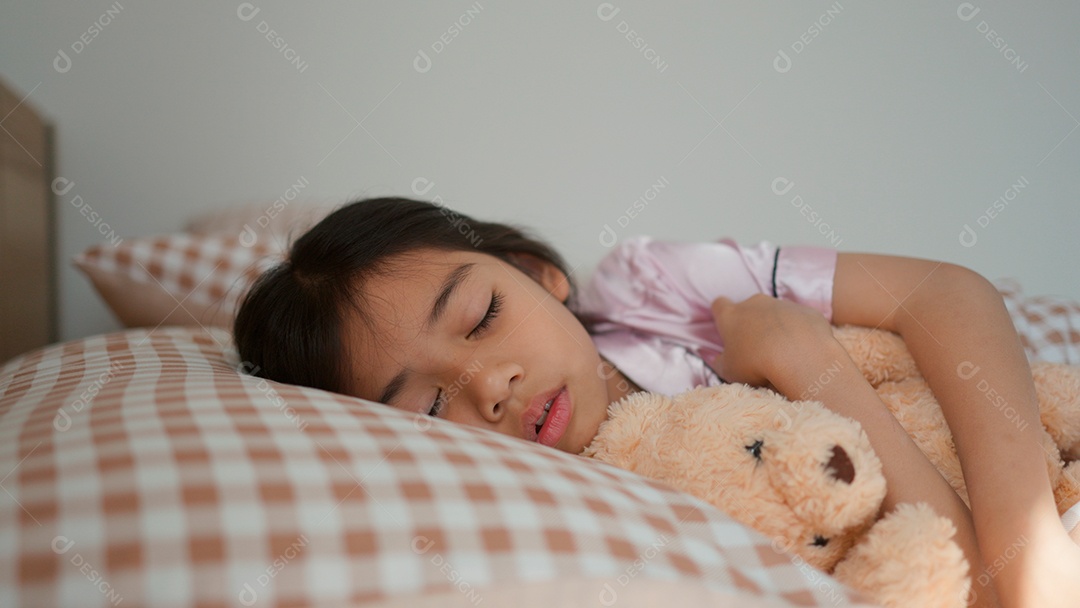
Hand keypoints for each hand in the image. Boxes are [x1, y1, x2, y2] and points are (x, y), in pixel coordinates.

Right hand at [709, 294, 834, 387]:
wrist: (801, 356)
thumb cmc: (756, 364)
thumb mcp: (729, 371)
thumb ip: (720, 362)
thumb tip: (718, 358)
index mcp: (731, 315)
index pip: (719, 305)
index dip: (721, 316)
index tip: (727, 330)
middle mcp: (756, 303)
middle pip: (749, 307)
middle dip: (751, 323)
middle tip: (756, 347)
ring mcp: (783, 304)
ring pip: (775, 313)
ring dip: (776, 327)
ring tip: (783, 353)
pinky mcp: (806, 311)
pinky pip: (799, 319)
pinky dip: (799, 331)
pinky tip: (802, 350)